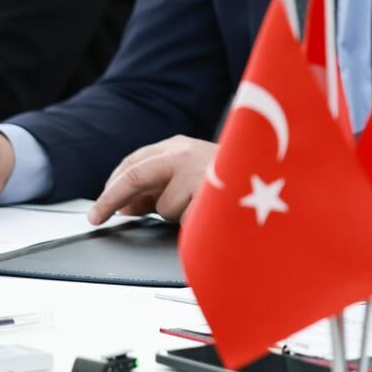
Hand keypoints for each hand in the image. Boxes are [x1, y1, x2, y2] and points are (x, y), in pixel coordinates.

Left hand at [89, 136, 216, 224]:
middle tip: (96, 218)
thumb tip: (124, 207)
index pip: (132, 164)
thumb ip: (154, 190)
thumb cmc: (228, 179)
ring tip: (202, 207)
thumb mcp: (187, 178)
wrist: (274, 177)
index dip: (111, 189)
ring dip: (175, 214)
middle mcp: (185, 155)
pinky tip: (211, 216)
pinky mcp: (211, 197)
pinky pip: (187, 221)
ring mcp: (197, 173)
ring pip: (164, 206)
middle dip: (112, 199)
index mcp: (178, 147)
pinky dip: (194, 224)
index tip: (97, 209)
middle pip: (134, 177)